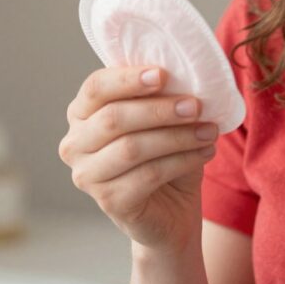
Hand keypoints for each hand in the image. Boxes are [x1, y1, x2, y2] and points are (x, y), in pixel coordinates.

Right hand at [58, 65, 218, 253]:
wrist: (171, 210)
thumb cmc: (164, 154)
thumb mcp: (162, 119)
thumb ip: (161, 96)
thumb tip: (183, 73)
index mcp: (82, 113)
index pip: (96, 87)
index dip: (127, 79)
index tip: (162, 75)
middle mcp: (75, 144)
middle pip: (114, 118)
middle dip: (159, 109)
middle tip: (196, 105)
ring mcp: (87, 176)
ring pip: (132, 148)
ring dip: (177, 136)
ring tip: (209, 131)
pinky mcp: (109, 202)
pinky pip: (148, 175)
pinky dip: (182, 160)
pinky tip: (205, 152)